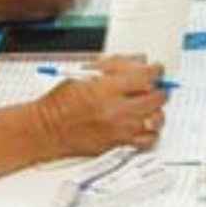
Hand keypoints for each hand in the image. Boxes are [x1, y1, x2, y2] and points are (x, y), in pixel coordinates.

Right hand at [34, 57, 167, 157]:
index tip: (156, 69)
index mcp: (106, 90)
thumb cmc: (60, 103)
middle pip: (156, 98)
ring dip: (156, 110)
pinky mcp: (119, 144)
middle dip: (158, 90)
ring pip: (155, 120)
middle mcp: (116, 111)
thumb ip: (114, 66)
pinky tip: (144, 125)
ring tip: (150, 107)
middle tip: (155, 87)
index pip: (145, 77)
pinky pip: (147, 140)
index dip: (155, 70)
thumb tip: (138, 61)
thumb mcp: (83, 75)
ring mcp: (120, 130)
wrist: (47, 130)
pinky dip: (150, 132)